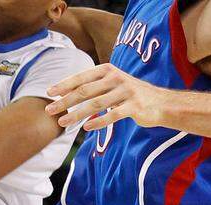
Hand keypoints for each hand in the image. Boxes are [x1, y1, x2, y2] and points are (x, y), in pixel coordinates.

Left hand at [46, 63, 168, 130]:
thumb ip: (94, 87)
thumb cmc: (132, 95)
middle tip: (49, 110)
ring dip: (76, 114)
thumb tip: (66, 94)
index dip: (64, 84)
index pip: (81, 77)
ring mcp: (126, 92)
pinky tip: (86, 127)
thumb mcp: (113, 85)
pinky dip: (98, 121)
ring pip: (96, 104)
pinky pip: (113, 115)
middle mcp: (116, 78)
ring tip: (63, 122)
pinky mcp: (134, 106)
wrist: (162, 103)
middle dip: (65, 101)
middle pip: (85, 90)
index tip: (49, 92)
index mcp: (108, 70)